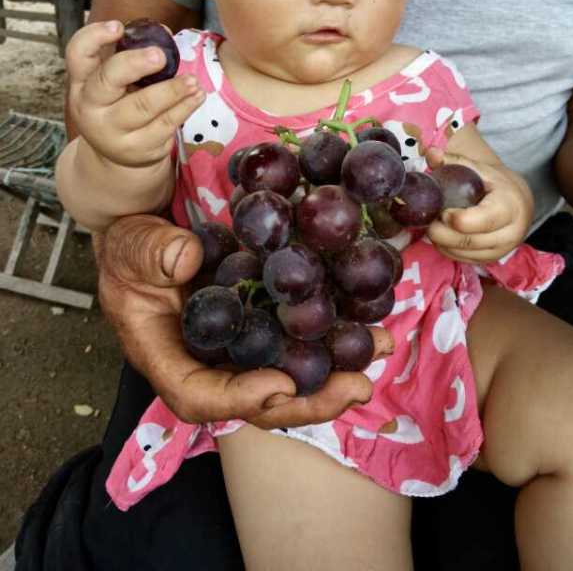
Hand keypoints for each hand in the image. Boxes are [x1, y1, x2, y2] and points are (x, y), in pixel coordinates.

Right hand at [66, 20, 203, 167]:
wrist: (116, 155)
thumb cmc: (118, 104)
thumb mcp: (116, 81)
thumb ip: (133, 54)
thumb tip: (164, 33)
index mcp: (82, 82)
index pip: (78, 53)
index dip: (95, 37)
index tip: (118, 26)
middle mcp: (90, 107)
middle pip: (108, 80)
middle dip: (135, 64)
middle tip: (160, 55)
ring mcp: (112, 131)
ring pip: (143, 106)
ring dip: (172, 90)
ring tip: (192, 81)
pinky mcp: (137, 148)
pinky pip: (164, 125)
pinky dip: (184, 108)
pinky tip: (196, 97)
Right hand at [97, 214, 393, 427]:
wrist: (150, 233)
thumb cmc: (132, 246)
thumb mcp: (131, 246)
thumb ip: (151, 254)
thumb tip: (188, 258)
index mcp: (168, 357)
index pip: (199, 396)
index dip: (240, 398)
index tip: (281, 383)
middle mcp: (209, 362)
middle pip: (258, 401)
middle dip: (309, 400)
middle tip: (357, 388)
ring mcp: (239, 345)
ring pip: (286, 374)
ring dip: (335, 370)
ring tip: (380, 347)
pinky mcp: (261, 321)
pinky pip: (295, 338)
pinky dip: (331, 335)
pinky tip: (367, 318)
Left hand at [425, 148, 532, 262]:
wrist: (516, 203)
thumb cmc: (494, 184)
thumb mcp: (478, 169)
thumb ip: (454, 161)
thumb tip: (431, 153)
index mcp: (510, 207)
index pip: (483, 220)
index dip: (458, 219)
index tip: (442, 211)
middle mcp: (510, 233)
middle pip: (468, 240)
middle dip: (441, 231)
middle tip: (428, 218)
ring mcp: (501, 250)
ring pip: (462, 252)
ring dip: (441, 240)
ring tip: (432, 223)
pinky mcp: (490, 260)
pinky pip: (461, 259)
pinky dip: (446, 248)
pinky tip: (441, 233)